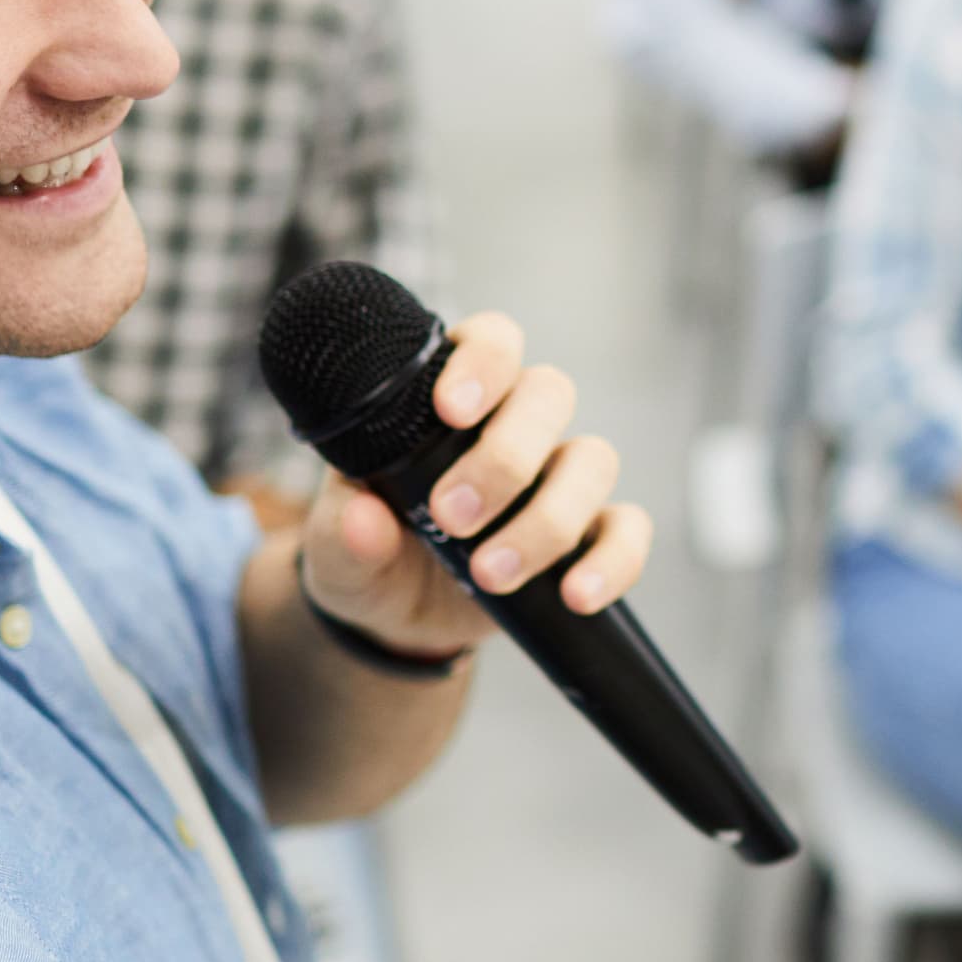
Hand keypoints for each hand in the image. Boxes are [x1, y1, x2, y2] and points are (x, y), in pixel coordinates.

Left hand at [298, 312, 654, 660]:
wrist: (396, 619)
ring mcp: (558, 479)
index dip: (483, 361)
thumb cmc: (369, 554)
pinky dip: (612, 561)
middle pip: (550, 395)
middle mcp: (516, 427)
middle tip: (453, 515)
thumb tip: (363, 520)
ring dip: (547, 519)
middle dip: (505, 456)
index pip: (492, 342)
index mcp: (454, 402)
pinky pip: (627, 530)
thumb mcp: (334, 546)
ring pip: (592, 461)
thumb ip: (342, 531)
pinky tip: (575, 594)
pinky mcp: (588, 534)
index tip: (450, 408)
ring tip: (490, 573)